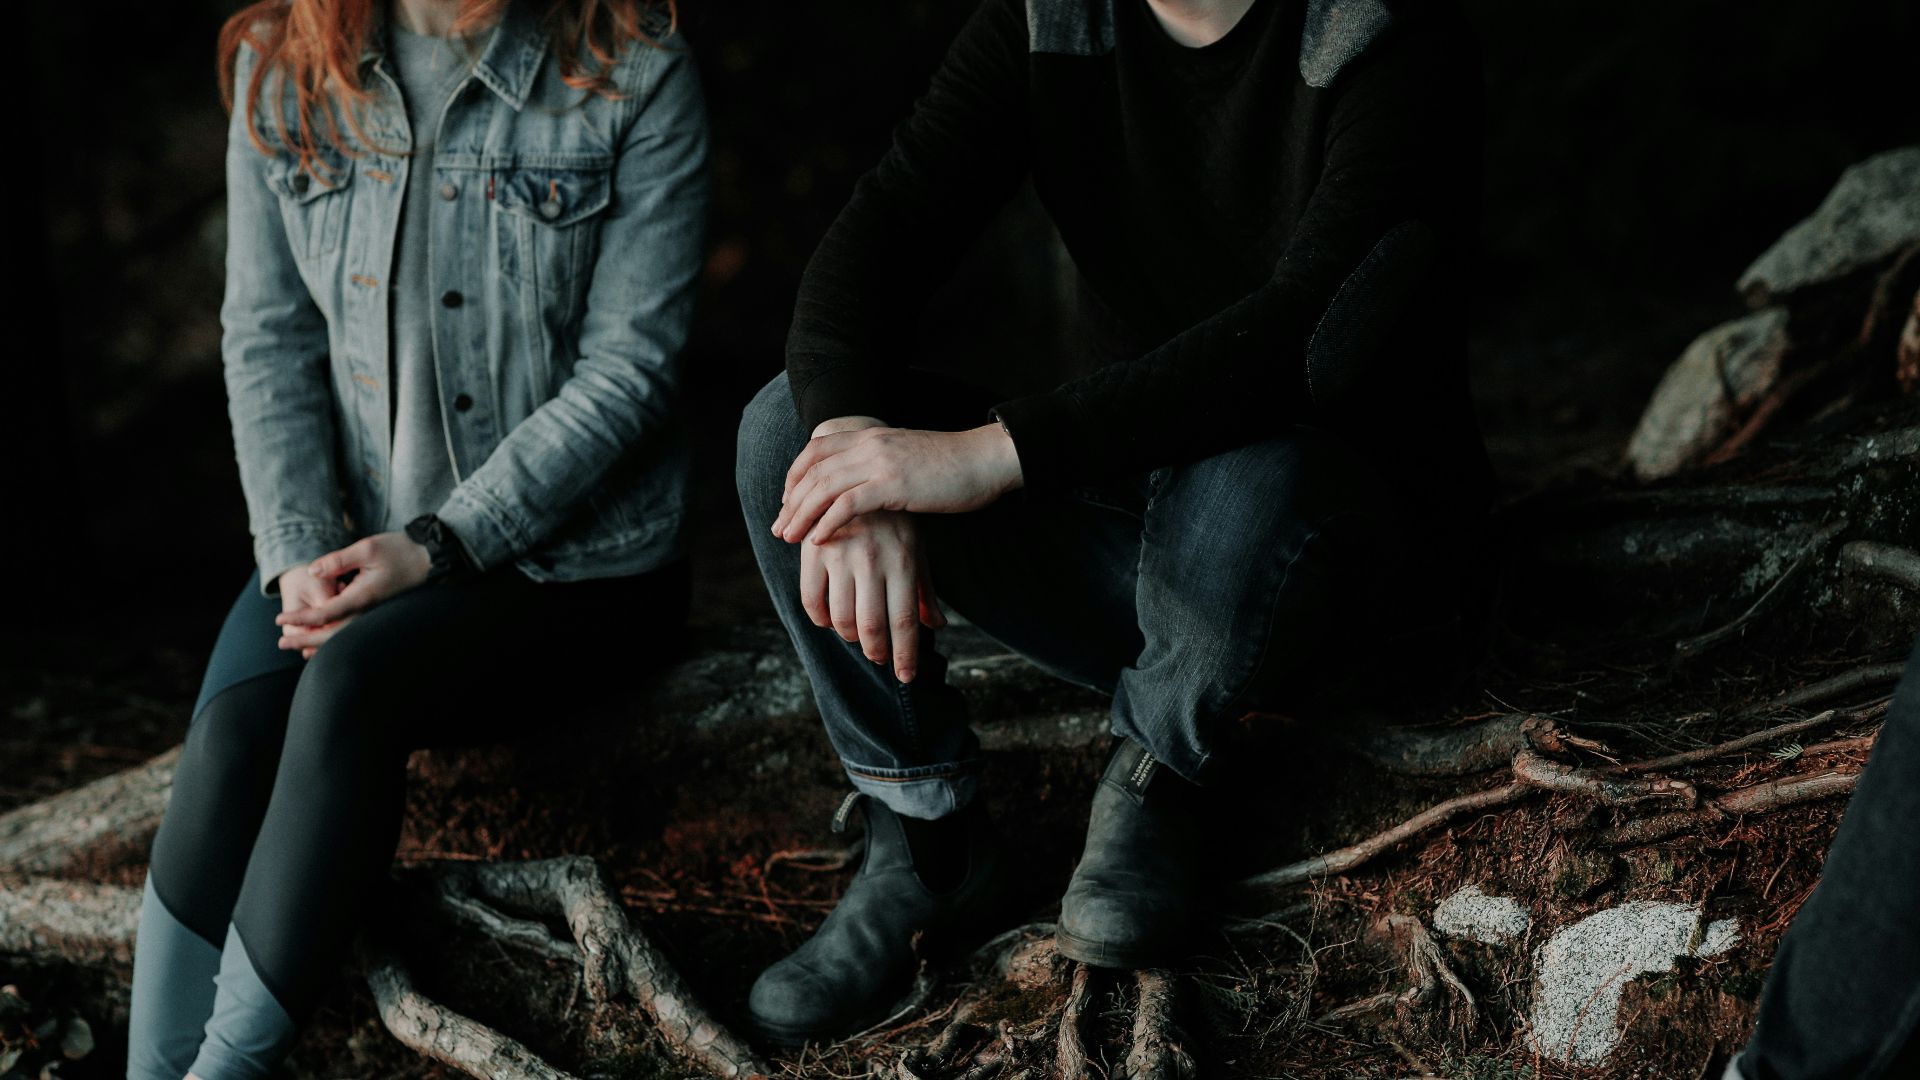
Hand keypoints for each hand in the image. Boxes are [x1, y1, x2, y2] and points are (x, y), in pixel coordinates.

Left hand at [274, 532, 432, 652]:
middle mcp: (368, 611)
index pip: (324, 614)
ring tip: (299, 648)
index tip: (280, 620)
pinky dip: (336, 638)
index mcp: (362, 597)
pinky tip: (327, 638)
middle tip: (281, 644)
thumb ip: (337, 561)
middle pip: (332, 634)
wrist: (432, 559)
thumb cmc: (400, 550)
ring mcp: (375, 615)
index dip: (300, 619)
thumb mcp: (367, 548)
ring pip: (343, 637)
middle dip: (305, 640)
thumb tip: (311, 572)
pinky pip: (353, 632)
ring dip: (320, 644)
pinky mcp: (379, 613)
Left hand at [773, 423, 1023, 544]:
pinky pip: (847, 504)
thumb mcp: (907, 457)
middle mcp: (869, 444)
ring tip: (789, 537)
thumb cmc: (952, 467)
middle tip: (779, 528)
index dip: (795, 475)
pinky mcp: (893, 484)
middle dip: (791, 501)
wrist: (984, 461)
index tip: (787, 502)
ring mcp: (880, 462)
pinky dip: (827, 522)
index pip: (816, 450)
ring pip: (823, 487)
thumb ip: (882, 464)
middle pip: (813, 470)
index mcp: (871, 436)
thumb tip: (866, 485)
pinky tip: (818, 540)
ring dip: (801, 514)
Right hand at [801, 510, 945, 682]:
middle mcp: (872, 561)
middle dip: (877, 652)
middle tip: (880, 658)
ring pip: (841, 619)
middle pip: (871, 627)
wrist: (858, 471)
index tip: (906, 678)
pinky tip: (831, 619)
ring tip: (858, 636)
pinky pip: (811, 600)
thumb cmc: (894, 518)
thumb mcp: (915, 549)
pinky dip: (821, 619)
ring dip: (850, 637)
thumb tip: (936, 626)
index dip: (905, 656)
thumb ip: (923, 590)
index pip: (905, 622)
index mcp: (903, 562)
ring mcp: (840, 555)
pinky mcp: (813, 550)